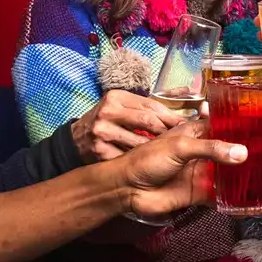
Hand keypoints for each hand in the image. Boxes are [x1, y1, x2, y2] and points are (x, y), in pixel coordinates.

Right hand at [71, 90, 186, 162]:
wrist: (76, 140)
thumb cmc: (107, 122)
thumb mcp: (121, 106)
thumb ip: (146, 106)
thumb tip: (181, 102)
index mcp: (116, 97)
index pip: (150, 106)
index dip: (170, 117)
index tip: (185, 126)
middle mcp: (108, 112)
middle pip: (147, 121)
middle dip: (167, 132)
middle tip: (180, 141)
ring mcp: (103, 132)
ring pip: (140, 142)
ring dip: (156, 150)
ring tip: (166, 153)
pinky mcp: (100, 152)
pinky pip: (128, 158)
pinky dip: (140, 162)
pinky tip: (148, 163)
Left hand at [118, 118, 248, 217]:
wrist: (128, 187)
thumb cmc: (148, 158)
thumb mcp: (180, 147)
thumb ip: (210, 149)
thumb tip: (242, 153)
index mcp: (198, 133)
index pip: (229, 126)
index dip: (249, 126)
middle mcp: (204, 152)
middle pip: (236, 151)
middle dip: (257, 153)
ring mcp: (202, 173)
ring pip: (233, 175)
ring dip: (252, 177)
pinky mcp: (199, 194)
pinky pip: (222, 197)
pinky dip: (237, 201)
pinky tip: (254, 203)